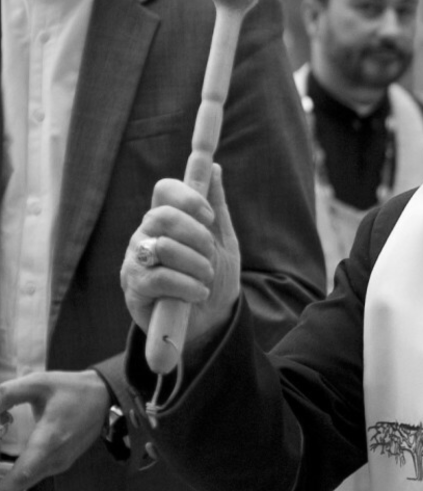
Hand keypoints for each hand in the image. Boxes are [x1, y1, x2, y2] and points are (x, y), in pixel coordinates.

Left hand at [0, 370, 108, 490]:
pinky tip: (2, 467)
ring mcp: (60, 464)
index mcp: (50, 439)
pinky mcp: (61, 464)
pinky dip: (15, 476)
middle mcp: (57, 458)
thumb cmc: (71, 389)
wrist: (105, 397)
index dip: (2, 489)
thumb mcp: (38, 383)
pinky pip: (33, 476)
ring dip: (4, 481)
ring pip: (24, 482)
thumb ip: (6, 394)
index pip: (22, 473)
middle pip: (19, 484)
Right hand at [121, 166, 240, 343]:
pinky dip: (188, 286)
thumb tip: (214, 169)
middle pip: (164, 216)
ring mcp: (135, 260)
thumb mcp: (222, 242)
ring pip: (164, 247)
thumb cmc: (213, 279)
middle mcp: (145, 235)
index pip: (165, 190)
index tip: (209, 216)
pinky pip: (160, 278)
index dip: (189, 198)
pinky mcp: (133, 288)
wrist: (212, 321)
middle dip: (197, 237)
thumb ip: (217, 206)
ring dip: (197, 266)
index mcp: (166, 220)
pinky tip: (196, 294)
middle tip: (210, 256)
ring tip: (205, 280)